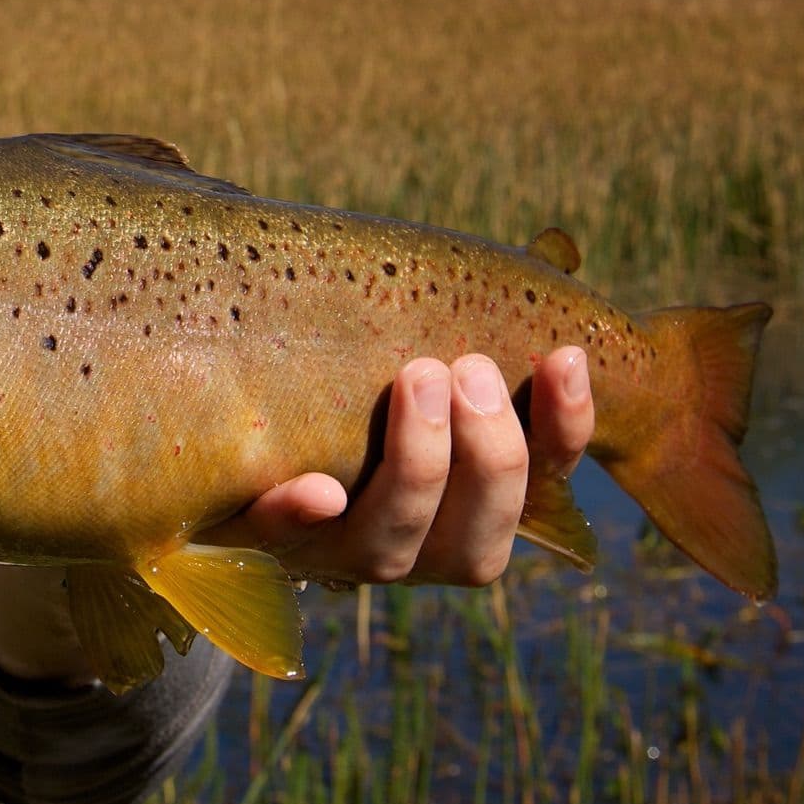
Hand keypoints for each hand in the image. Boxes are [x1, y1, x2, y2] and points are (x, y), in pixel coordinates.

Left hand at [200, 348, 594, 586]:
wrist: (238, 432)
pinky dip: (300, 516)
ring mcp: (339, 550)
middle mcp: (416, 546)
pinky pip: (279, 541)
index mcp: (471, 505)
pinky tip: (319, 491)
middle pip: (477, 542)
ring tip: (417, 378)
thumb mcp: (419, 359)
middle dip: (487, 455)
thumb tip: (553, 252)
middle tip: (468, 369)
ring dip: (417, 467)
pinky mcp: (263, 539)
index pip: (542, 483)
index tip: (565, 354)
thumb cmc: (355, 376)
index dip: (566, 429)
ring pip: (393, 546)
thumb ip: (473, 331)